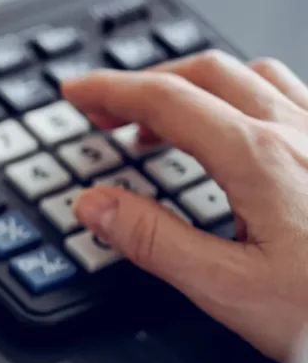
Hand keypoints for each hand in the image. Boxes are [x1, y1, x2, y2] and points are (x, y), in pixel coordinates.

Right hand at [62, 50, 307, 362]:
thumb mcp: (226, 288)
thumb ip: (154, 241)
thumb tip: (96, 206)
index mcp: (257, 159)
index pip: (165, 100)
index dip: (110, 90)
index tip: (76, 93)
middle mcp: (295, 132)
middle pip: (205, 74)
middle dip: (145, 84)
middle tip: (104, 111)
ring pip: (252, 77)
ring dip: (196, 87)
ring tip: (164, 121)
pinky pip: (292, 96)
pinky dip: (245, 98)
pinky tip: (239, 129)